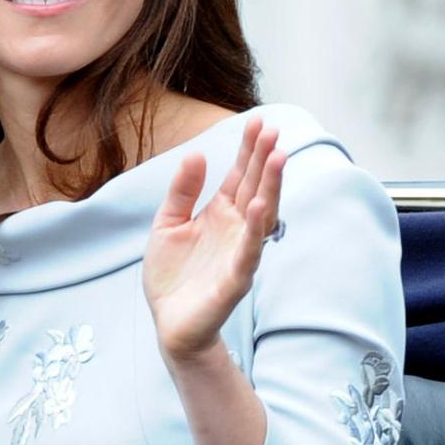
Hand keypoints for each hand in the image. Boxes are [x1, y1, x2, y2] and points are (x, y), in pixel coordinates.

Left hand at [143, 117, 285, 360]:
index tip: (257, 122)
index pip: (240, 175)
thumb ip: (182, 191)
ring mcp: (239, 252)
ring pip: (261, 214)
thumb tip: (196, 153)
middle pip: (255, 187)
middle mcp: (235, 229)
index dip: (248, 150)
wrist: (169, 323)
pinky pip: (249, 251)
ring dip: (270, 187)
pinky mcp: (235, 279)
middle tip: (273, 131)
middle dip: (264, 159)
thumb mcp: (167, 224)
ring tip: (277, 157)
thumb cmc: (172, 276)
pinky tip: (258, 206)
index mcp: (220, 214)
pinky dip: (255, 229)